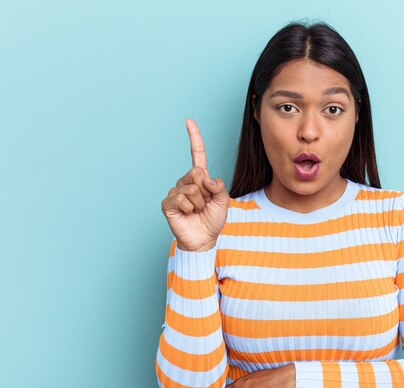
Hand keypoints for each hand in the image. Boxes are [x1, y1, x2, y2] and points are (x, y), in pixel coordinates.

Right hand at [161, 119, 229, 250]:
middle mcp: (186, 181)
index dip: (194, 137)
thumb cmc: (212, 220)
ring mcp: (175, 191)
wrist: (203, 239)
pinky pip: (182, 199)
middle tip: (206, 204)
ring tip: (198, 211)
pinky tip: (188, 214)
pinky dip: (190, 209)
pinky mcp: (168, 203)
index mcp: (200, 178)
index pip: (196, 154)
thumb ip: (219, 186)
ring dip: (200, 203)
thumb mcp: (224, 202)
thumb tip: (205, 177)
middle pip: (197, 173)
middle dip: (206, 192)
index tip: (188, 120)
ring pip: (192, 189)